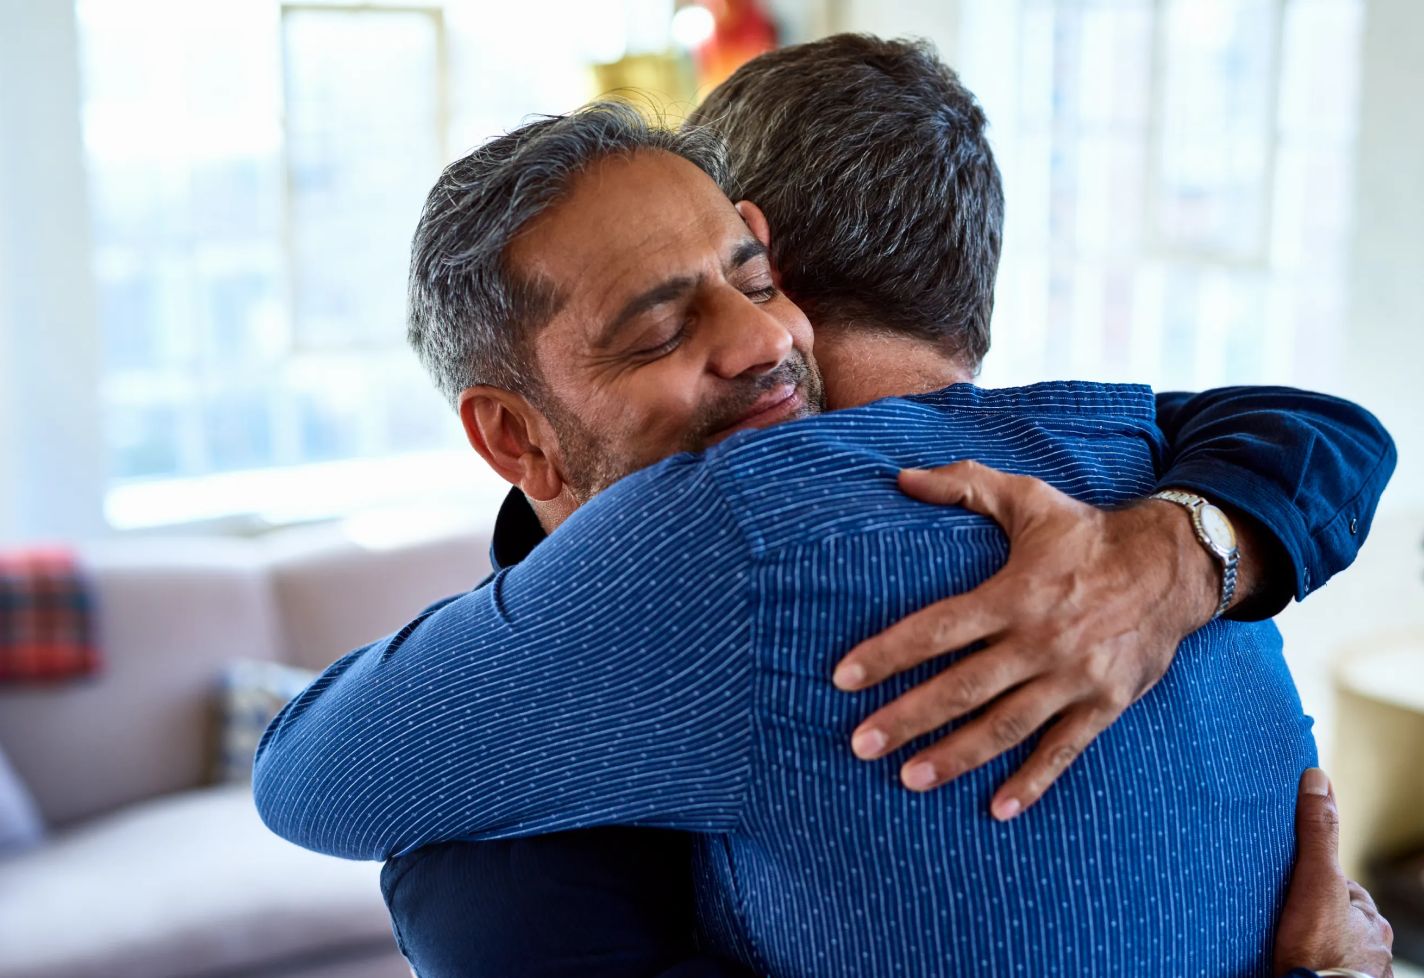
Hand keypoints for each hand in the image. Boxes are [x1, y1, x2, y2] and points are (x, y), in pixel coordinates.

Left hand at [831, 461, 1220, 817]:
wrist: (1175, 564)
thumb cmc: (1086, 533)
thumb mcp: (1028, 498)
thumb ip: (964, 485)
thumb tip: (900, 478)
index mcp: (1014, 594)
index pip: (938, 628)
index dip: (888, 653)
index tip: (843, 678)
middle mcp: (1041, 640)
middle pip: (963, 687)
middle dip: (908, 717)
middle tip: (860, 745)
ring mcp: (1074, 676)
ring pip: (1006, 726)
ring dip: (957, 756)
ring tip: (909, 778)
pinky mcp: (1106, 702)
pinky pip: (1064, 749)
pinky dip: (1033, 781)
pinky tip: (998, 809)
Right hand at [1274, 768, 1392, 977]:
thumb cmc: (1318, 948)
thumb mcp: (1316, 881)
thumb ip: (1316, 834)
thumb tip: (1317, 778)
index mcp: (1371, 920)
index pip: (1341, 887)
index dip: (1313, 879)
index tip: (1289, 881)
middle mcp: (1373, 949)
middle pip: (1336, 918)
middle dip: (1312, 913)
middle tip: (1281, 912)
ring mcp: (1358, 973)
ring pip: (1331, 946)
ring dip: (1310, 942)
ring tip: (1282, 941)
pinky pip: (1321, 970)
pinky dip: (1307, 965)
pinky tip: (1290, 963)